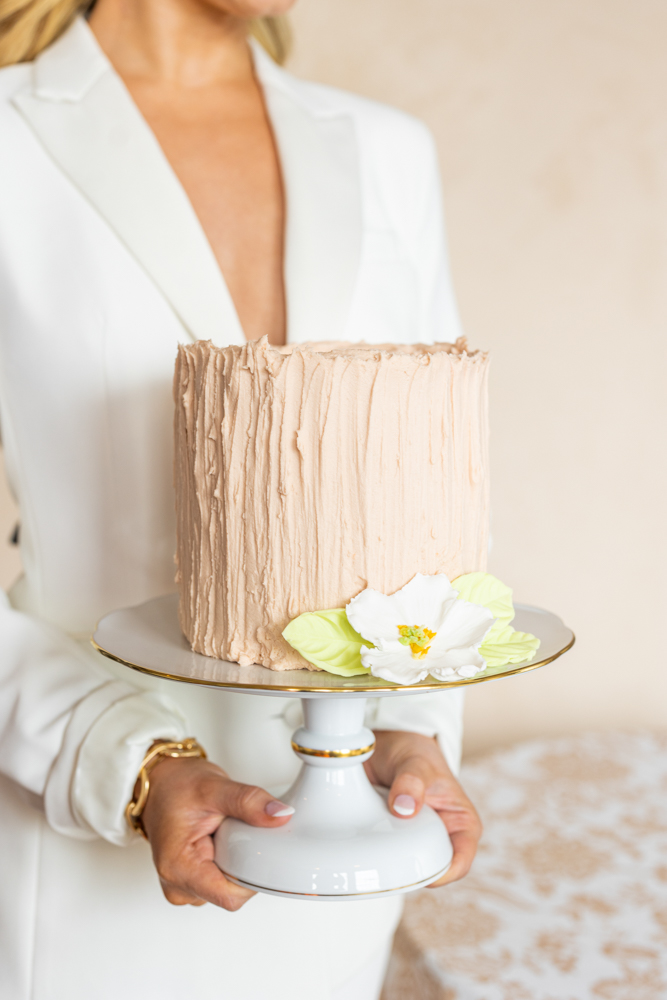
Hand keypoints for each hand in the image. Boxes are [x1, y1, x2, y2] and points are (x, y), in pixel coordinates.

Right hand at [141, 755, 293, 909]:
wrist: (161, 784)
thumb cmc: (176, 786)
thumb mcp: (214, 787)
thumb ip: (249, 801)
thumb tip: (281, 815)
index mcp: (177, 868)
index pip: (229, 896)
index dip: (253, 878)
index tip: (262, 851)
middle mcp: (177, 884)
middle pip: (231, 894)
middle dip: (245, 866)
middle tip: (242, 833)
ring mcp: (184, 886)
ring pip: (229, 889)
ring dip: (237, 863)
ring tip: (227, 833)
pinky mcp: (192, 882)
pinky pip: (223, 882)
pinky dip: (231, 862)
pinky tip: (224, 841)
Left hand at [364, 730, 480, 886]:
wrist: (387, 743)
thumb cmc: (414, 751)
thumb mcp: (416, 761)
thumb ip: (412, 781)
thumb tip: (404, 808)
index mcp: (460, 824)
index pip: (460, 862)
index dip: (442, 873)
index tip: (417, 868)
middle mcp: (440, 836)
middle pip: (430, 870)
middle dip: (409, 870)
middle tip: (387, 857)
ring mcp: (414, 839)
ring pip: (404, 866)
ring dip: (387, 859)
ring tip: (371, 842)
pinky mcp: (390, 838)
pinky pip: (382, 855)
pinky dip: (371, 849)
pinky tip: (360, 839)